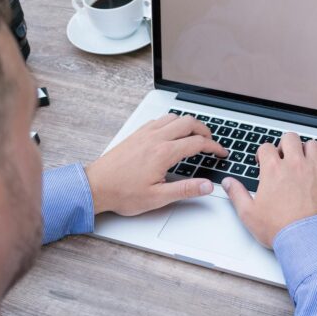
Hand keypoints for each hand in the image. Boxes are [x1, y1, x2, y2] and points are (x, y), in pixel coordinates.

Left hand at [85, 114, 227, 215]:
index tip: (221, 153)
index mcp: (164, 153)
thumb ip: (186, 190)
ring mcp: (145, 133)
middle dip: (205, 130)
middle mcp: (155, 138)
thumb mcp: (158, 198)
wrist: (95, 186)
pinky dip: (171, 122)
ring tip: (195, 135)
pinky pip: (159, 119)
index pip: (197, 143)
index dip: (214, 147)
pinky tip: (171, 133)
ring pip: (174, 117)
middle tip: (211, 142)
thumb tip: (207, 186)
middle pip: (189, 122)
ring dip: (188, 123)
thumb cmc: (122, 193)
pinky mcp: (136, 134)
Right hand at [222, 132, 316, 247]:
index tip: (263, 161)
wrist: (307, 239)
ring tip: (301, 160)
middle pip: (290, 138)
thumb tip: (228, 183)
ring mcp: (313, 170)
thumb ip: (237, 194)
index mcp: (273, 170)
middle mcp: (294, 165)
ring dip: (305, 149)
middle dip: (284, 145)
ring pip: (312, 144)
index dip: (262, 153)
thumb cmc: (280, 228)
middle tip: (283, 157)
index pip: (266, 147)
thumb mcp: (249, 213)